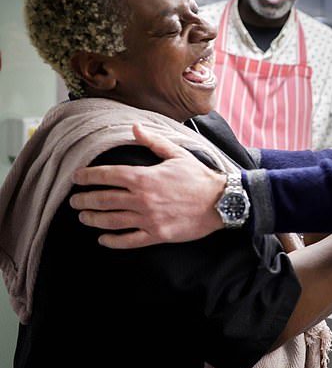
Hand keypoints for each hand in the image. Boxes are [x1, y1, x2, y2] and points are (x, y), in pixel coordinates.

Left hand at [70, 123, 225, 248]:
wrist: (220, 202)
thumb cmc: (199, 177)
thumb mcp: (177, 154)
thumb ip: (153, 141)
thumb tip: (134, 127)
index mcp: (144, 177)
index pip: (108, 176)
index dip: (89, 176)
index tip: (77, 178)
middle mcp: (142, 199)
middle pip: (104, 200)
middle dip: (84, 200)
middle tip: (74, 200)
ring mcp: (148, 219)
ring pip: (111, 221)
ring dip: (93, 219)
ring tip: (83, 217)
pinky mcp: (157, 235)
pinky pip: (128, 240)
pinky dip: (112, 241)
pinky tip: (103, 238)